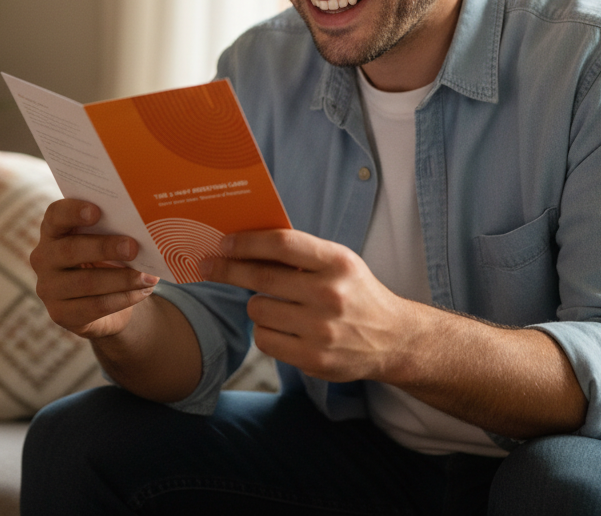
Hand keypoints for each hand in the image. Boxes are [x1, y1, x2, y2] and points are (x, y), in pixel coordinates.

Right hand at [31, 199, 159, 338]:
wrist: (102, 301)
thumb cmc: (105, 259)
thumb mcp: (105, 241)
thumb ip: (115, 230)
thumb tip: (145, 228)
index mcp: (53, 231)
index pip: (55, 215)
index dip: (73, 211)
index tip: (97, 211)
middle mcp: (43, 258)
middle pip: (70, 250)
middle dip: (105, 248)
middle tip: (133, 247)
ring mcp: (48, 288)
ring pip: (86, 282)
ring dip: (122, 279)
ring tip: (148, 277)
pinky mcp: (60, 314)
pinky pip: (95, 306)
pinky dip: (123, 299)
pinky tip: (142, 292)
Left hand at [200, 229, 414, 383]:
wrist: (393, 338)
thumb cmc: (356, 293)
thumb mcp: (339, 263)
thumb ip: (301, 254)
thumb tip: (245, 243)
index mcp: (338, 263)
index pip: (282, 244)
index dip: (247, 241)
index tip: (223, 242)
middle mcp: (331, 295)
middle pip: (260, 277)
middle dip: (227, 269)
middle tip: (207, 265)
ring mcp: (322, 330)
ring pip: (257, 309)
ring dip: (258, 305)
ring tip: (278, 306)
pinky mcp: (314, 359)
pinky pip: (264, 339)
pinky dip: (266, 331)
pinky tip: (285, 328)